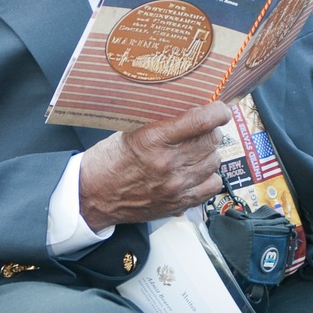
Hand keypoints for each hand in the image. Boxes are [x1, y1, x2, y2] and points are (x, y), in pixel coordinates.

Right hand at [79, 102, 229, 228]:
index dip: (217, 112)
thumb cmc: (109, 161)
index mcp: (153, 139)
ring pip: (214, 161)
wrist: (93, 195)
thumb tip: (192, 110)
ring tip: (195, 151)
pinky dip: (209, 176)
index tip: (219, 109)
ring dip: (208, 153)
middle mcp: (168, 163)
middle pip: (211, 140)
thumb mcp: (130, 131)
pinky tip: (197, 171)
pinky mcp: (179, 202)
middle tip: (201, 129)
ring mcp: (176, 186)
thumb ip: (161, 123)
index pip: (200, 121)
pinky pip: (213, 186)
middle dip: (210, 131)